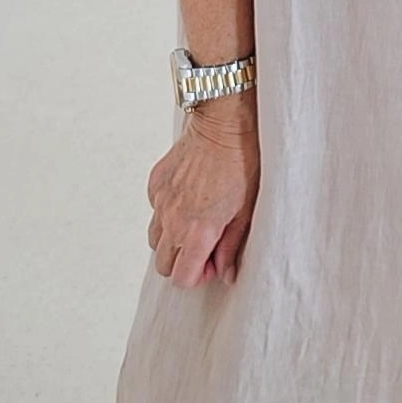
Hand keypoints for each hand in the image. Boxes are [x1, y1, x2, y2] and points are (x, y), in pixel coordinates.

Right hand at [146, 100, 260, 288]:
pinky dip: (167, 213)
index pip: (181, 278)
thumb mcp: (246, 210)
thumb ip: (232, 246)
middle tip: (205, 246)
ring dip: (172, 240)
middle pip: (164, 264)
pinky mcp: (155, 183)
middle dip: (182, 262)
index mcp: (197, 232)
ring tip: (195, 223)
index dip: (198, 276)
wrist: (222, 124)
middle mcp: (173, 220)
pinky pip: (155, 211)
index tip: (212, 262)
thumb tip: (226, 274)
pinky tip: (189, 199)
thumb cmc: (242, 164)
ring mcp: (160, 201)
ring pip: (155, 239)